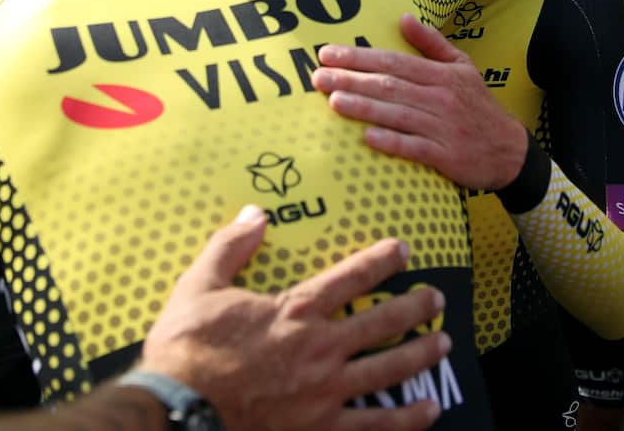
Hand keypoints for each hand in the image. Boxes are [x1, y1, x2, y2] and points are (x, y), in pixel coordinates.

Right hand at [140, 205, 447, 430]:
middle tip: (436, 297)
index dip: (382, 260)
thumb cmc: (186, 346)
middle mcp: (320, 347)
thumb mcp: (200, 285)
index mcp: (295, 310)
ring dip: (421, 354)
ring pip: (389, 370)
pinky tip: (430, 411)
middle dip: (415, 307)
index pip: (351, 277)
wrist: (180, 408)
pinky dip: (408, 419)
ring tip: (443, 344)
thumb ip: (231, 246)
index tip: (404, 249)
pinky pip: (377, 425)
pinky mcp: (321, 429)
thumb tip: (256, 213)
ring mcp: (325, 392)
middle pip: (383, 322)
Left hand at [311, 14, 527, 190]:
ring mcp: (444, 127)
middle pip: (389, 85)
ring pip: (397, 114)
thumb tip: (404, 18)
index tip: (328, 53)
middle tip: (318, 76)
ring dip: (364, 107)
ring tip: (333, 101)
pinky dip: (392, 141)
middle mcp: (441, 97)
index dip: (359, 57)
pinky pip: (414, 147)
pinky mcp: (446, 155)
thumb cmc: (478, 106)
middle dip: (351, 79)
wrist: (510, 151)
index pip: (393, 61)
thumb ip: (432, 44)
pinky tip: (367, 137)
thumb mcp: (462, 67)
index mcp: (441, 75)